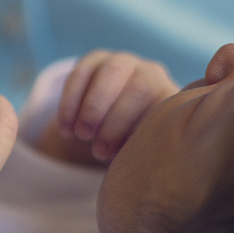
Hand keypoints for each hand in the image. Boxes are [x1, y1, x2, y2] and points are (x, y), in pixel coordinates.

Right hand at [36, 50, 177, 163]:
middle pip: (138, 88)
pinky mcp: (95, 60)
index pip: (159, 108)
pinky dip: (70, 101)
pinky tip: (64, 127)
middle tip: (94, 146)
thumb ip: (147, 152)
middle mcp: (151, 74)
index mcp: (169, 97)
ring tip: (78, 135)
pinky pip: (82, 72)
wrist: (108, 126)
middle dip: (113, 120)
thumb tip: (147, 173)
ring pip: (111, 73)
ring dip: (92, 106)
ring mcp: (123, 63)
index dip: (131, 131)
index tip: (108, 156)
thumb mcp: (141, 149)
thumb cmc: (128, 145)